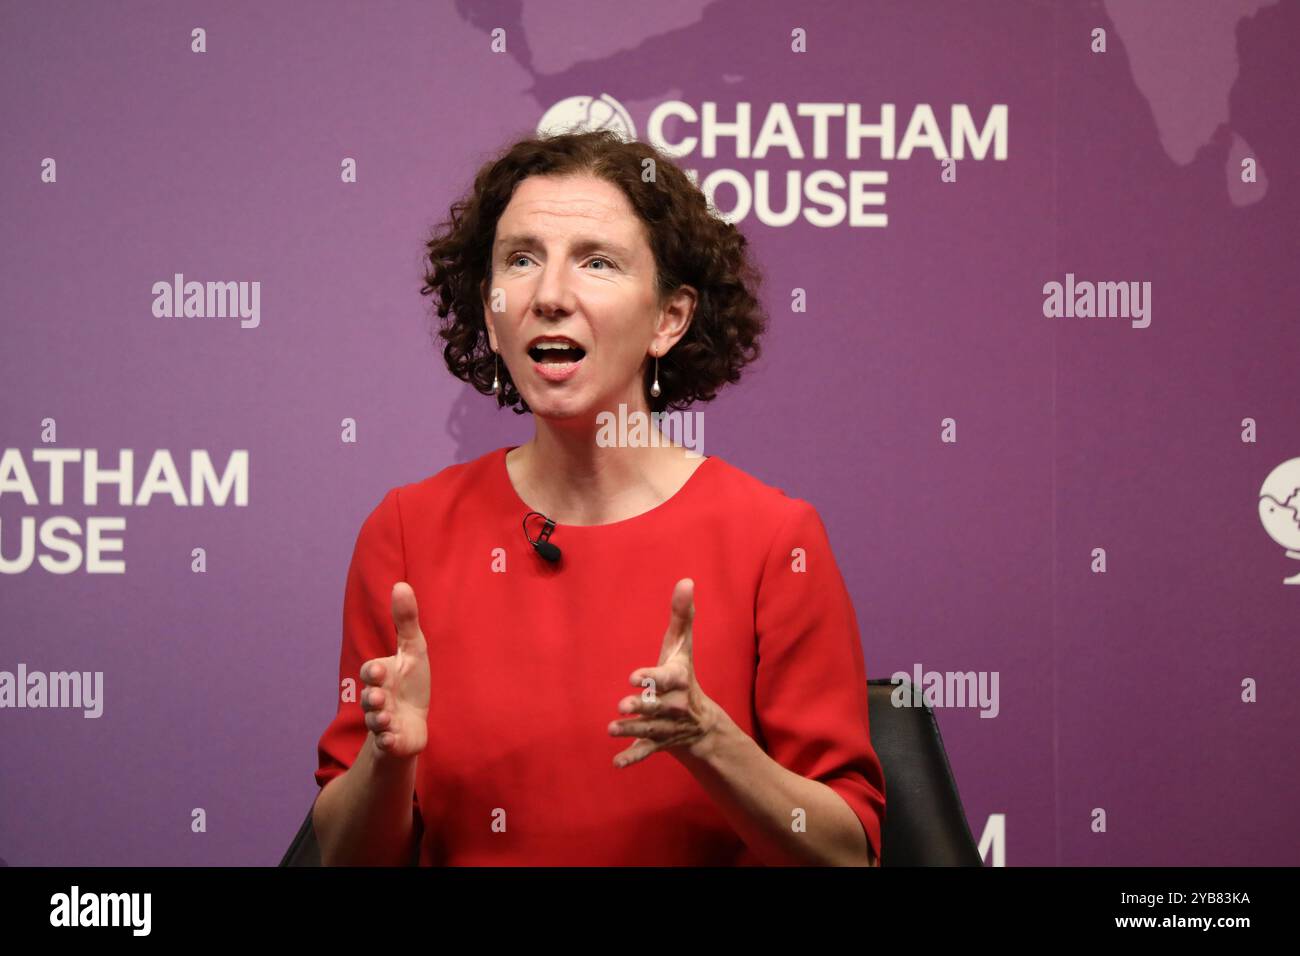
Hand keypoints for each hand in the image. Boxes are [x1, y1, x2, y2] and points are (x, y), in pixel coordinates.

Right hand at [358, 582, 429, 758]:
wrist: (411, 724)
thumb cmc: (410, 683)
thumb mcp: (413, 650)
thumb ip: (406, 621)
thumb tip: (401, 584)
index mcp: (381, 677)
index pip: (371, 671)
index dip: (374, 671)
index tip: (380, 670)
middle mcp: (377, 699)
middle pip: (370, 698)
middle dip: (373, 697)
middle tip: (378, 696)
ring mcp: (383, 722)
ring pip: (376, 722)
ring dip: (379, 720)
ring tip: (387, 718)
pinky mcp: (392, 742)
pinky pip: (387, 744)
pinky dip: (389, 741)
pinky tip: (392, 739)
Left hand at [609, 578, 720, 767]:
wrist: (699, 721)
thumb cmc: (683, 675)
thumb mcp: (682, 647)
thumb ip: (682, 615)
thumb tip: (686, 580)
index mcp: (679, 680)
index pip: (667, 679)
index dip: (652, 678)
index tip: (634, 677)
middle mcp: (674, 705)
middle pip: (657, 707)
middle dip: (641, 707)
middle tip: (622, 705)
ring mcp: (666, 727)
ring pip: (648, 729)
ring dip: (630, 730)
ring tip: (611, 728)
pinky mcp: (657, 743)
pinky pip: (645, 752)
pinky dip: (632, 758)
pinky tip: (616, 763)